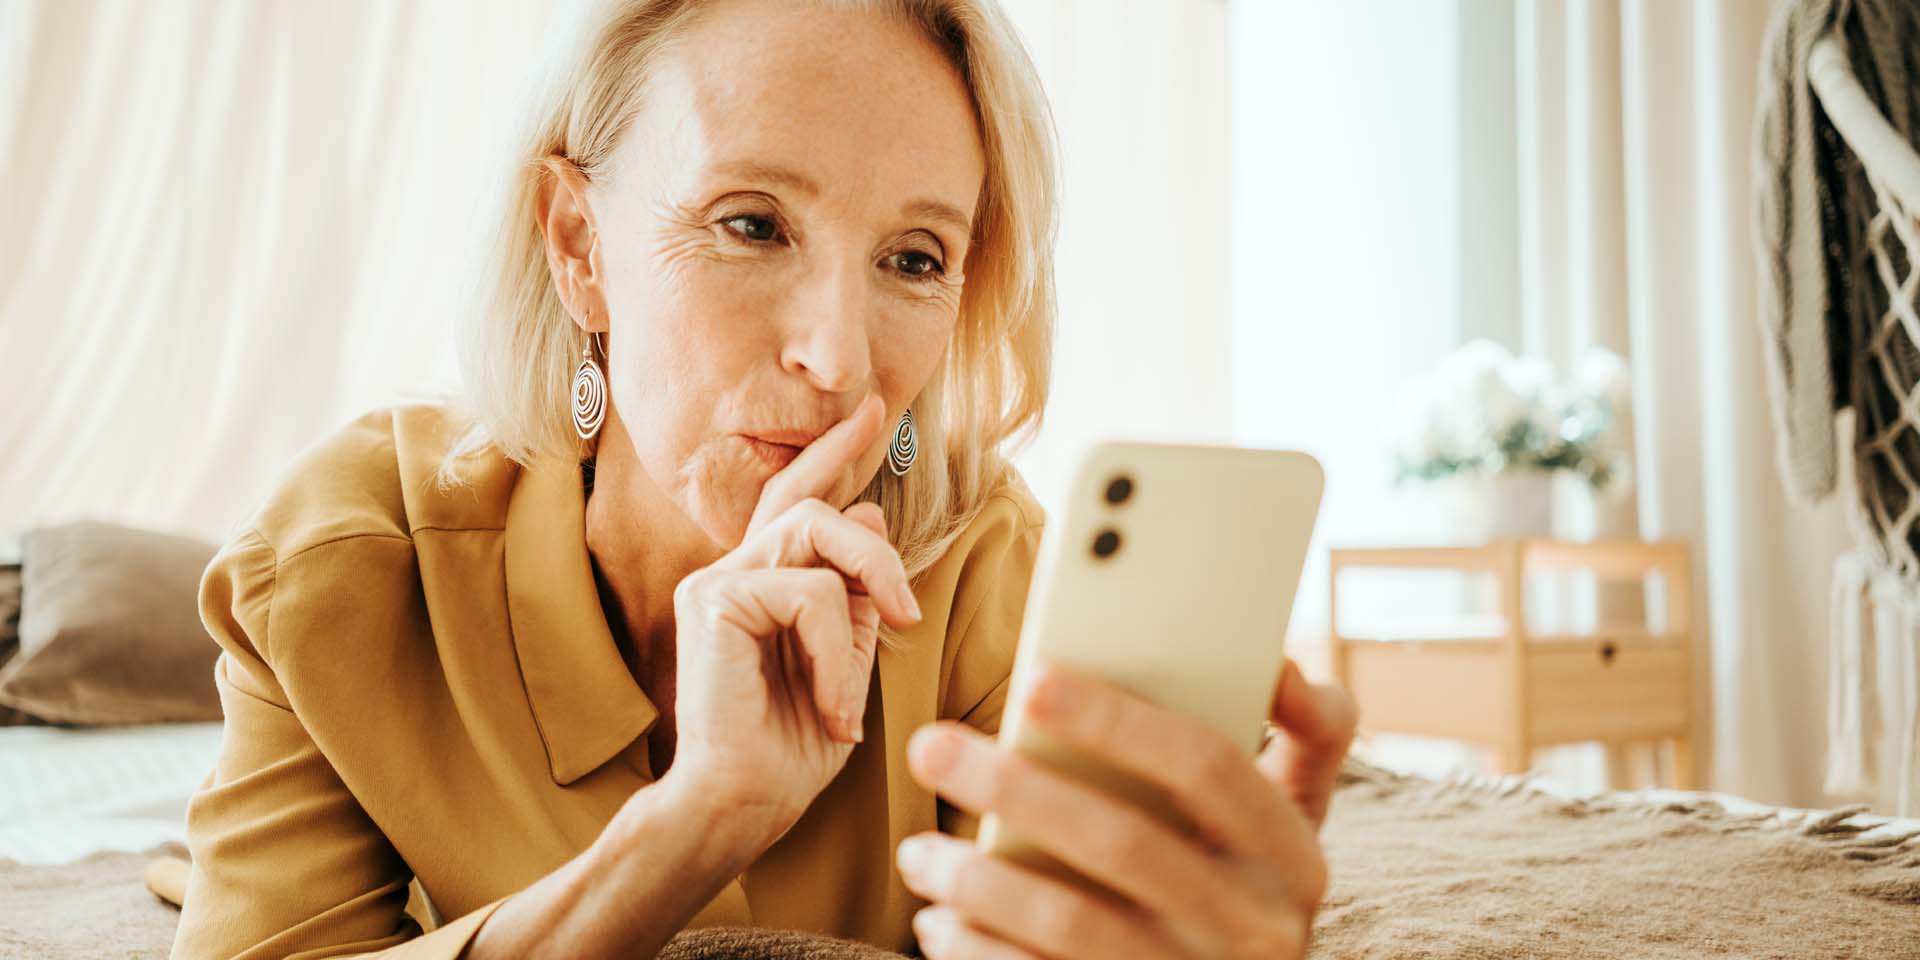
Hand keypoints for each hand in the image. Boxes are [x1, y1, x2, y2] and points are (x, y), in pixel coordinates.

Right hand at [655, 393, 921, 851]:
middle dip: (872, 538)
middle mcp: (731, 571)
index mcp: (759, 582)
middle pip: (810, 503)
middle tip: (907, 610)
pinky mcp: (713, 600)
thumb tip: (868, 517)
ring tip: (873, 657)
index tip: (868, 411)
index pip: (795, 497)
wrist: (740, 807)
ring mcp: (716, 581)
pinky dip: (836, 653)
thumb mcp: (844, 662)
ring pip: (815, 532)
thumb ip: (853, 595)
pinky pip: (808, 592)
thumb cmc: (789, 750)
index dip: (832, 452)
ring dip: (865, 591)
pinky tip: (833, 708)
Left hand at [896, 659, 1356, 958]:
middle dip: (1016, 787)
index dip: (1119, 720)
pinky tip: (941, 922)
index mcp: (1292, 856)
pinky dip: (979, 952)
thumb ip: (1306, 734)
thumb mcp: (1294, 821)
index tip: (1031, 680)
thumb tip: (1277, 658)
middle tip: (932, 746)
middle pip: (1124, 842)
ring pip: (1073, 924)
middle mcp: (1257, 928)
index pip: (1209, 766)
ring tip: (920, 852)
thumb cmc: (1245, 885)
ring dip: (979, 882)